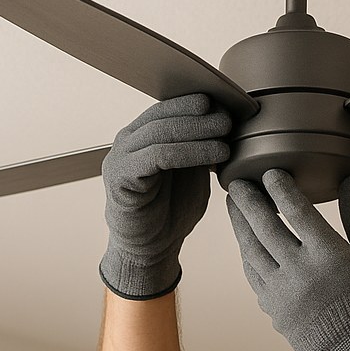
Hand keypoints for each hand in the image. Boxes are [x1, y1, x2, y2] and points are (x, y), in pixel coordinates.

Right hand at [100, 93, 231, 298]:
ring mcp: (120, 157)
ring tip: (227, 133)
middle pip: (164, 115)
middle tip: (229, 116)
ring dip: (198, 131)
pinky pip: (157, 156)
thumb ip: (202, 147)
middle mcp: (128, 141)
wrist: (152, 248)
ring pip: (161, 133)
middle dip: (199, 114)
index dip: (197, 102)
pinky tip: (215, 156)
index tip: (228, 102)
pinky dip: (189, 152)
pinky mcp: (120, 177)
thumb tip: (230, 120)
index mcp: (144, 134)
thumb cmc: (173, 209)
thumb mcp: (194, 171)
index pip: (168, 106)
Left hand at [227, 169, 349, 350]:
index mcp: (329, 255)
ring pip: (251, 249)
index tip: (270, 171)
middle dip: (248, 200)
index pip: (296, 210)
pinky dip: (247, 252)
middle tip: (236, 181)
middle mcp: (301, 271)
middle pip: (264, 226)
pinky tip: (245, 239)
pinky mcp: (272, 308)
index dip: (280, 187)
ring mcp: (282, 292)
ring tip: (233, 204)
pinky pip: (253, 273)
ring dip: (239, 224)